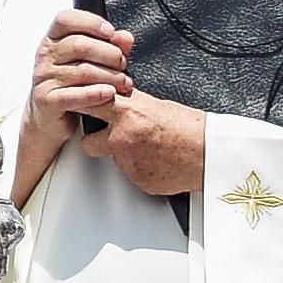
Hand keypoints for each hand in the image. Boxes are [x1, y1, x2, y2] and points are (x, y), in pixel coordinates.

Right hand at [13, 9, 134, 206]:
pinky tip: (110, 97)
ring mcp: (42, 81)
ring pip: (79, 68)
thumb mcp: (90, 67)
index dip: (91, 22)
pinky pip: (71, 94)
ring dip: (107, 75)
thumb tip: (129, 37)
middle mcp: (44, 59)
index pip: (66, 18)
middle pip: (79, 43)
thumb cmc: (71, 94)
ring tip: (124, 85)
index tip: (114, 32)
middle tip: (126, 65)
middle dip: (108, 53)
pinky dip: (93, 94)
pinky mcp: (46, 105)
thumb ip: (109, 49)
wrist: (48, 129)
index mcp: (53, 43)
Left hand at [79, 90, 205, 195]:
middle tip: (107, 137)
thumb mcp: (157, 104)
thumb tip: (116, 101)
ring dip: (125, 156)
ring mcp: (129, 163)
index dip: (81, 108)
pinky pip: (132, 174)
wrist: (208, 152)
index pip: (90, 107)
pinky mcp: (138, 181)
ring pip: (114, 161)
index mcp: (128, 114)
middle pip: (88, 143)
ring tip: (151, 148)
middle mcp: (123, 138)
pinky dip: (141, 169)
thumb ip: (132, 104)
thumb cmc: (189, 126)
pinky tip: (158, 161)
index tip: (74, 108)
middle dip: (94, 141)